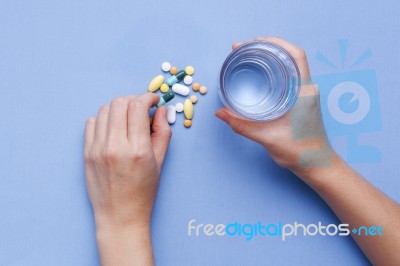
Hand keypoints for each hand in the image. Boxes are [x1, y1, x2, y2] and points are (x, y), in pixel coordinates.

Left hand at [84, 93, 170, 264]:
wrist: (120, 215)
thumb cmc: (143, 192)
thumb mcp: (160, 162)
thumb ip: (162, 132)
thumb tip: (161, 110)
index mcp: (137, 149)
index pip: (138, 106)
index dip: (148, 97)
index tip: (154, 100)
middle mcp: (115, 146)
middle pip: (120, 103)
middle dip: (134, 99)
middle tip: (142, 107)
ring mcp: (97, 149)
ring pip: (104, 110)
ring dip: (119, 107)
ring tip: (128, 118)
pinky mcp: (86, 153)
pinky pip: (91, 122)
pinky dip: (104, 118)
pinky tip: (113, 127)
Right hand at [216, 37, 332, 176]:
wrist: (317, 165)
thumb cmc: (300, 152)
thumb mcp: (268, 138)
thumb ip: (243, 126)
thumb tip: (220, 113)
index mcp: (303, 92)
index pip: (296, 56)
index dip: (275, 43)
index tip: (253, 42)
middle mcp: (306, 89)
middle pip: (289, 56)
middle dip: (266, 46)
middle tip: (242, 48)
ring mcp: (304, 94)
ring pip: (288, 65)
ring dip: (269, 56)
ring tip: (247, 55)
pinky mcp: (300, 100)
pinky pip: (287, 76)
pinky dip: (272, 69)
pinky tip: (258, 74)